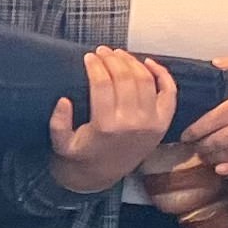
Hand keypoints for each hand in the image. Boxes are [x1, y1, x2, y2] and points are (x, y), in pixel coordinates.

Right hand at [48, 46, 178, 194]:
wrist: (102, 176)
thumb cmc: (80, 155)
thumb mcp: (61, 145)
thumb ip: (58, 124)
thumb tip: (63, 100)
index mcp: (106, 127)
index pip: (103, 84)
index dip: (95, 65)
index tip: (88, 56)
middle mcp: (132, 124)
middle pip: (125, 77)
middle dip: (112, 59)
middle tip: (102, 51)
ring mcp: (151, 123)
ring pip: (145, 80)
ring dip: (132, 62)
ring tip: (118, 54)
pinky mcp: (162, 124)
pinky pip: (169, 93)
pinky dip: (162, 74)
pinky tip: (148, 62)